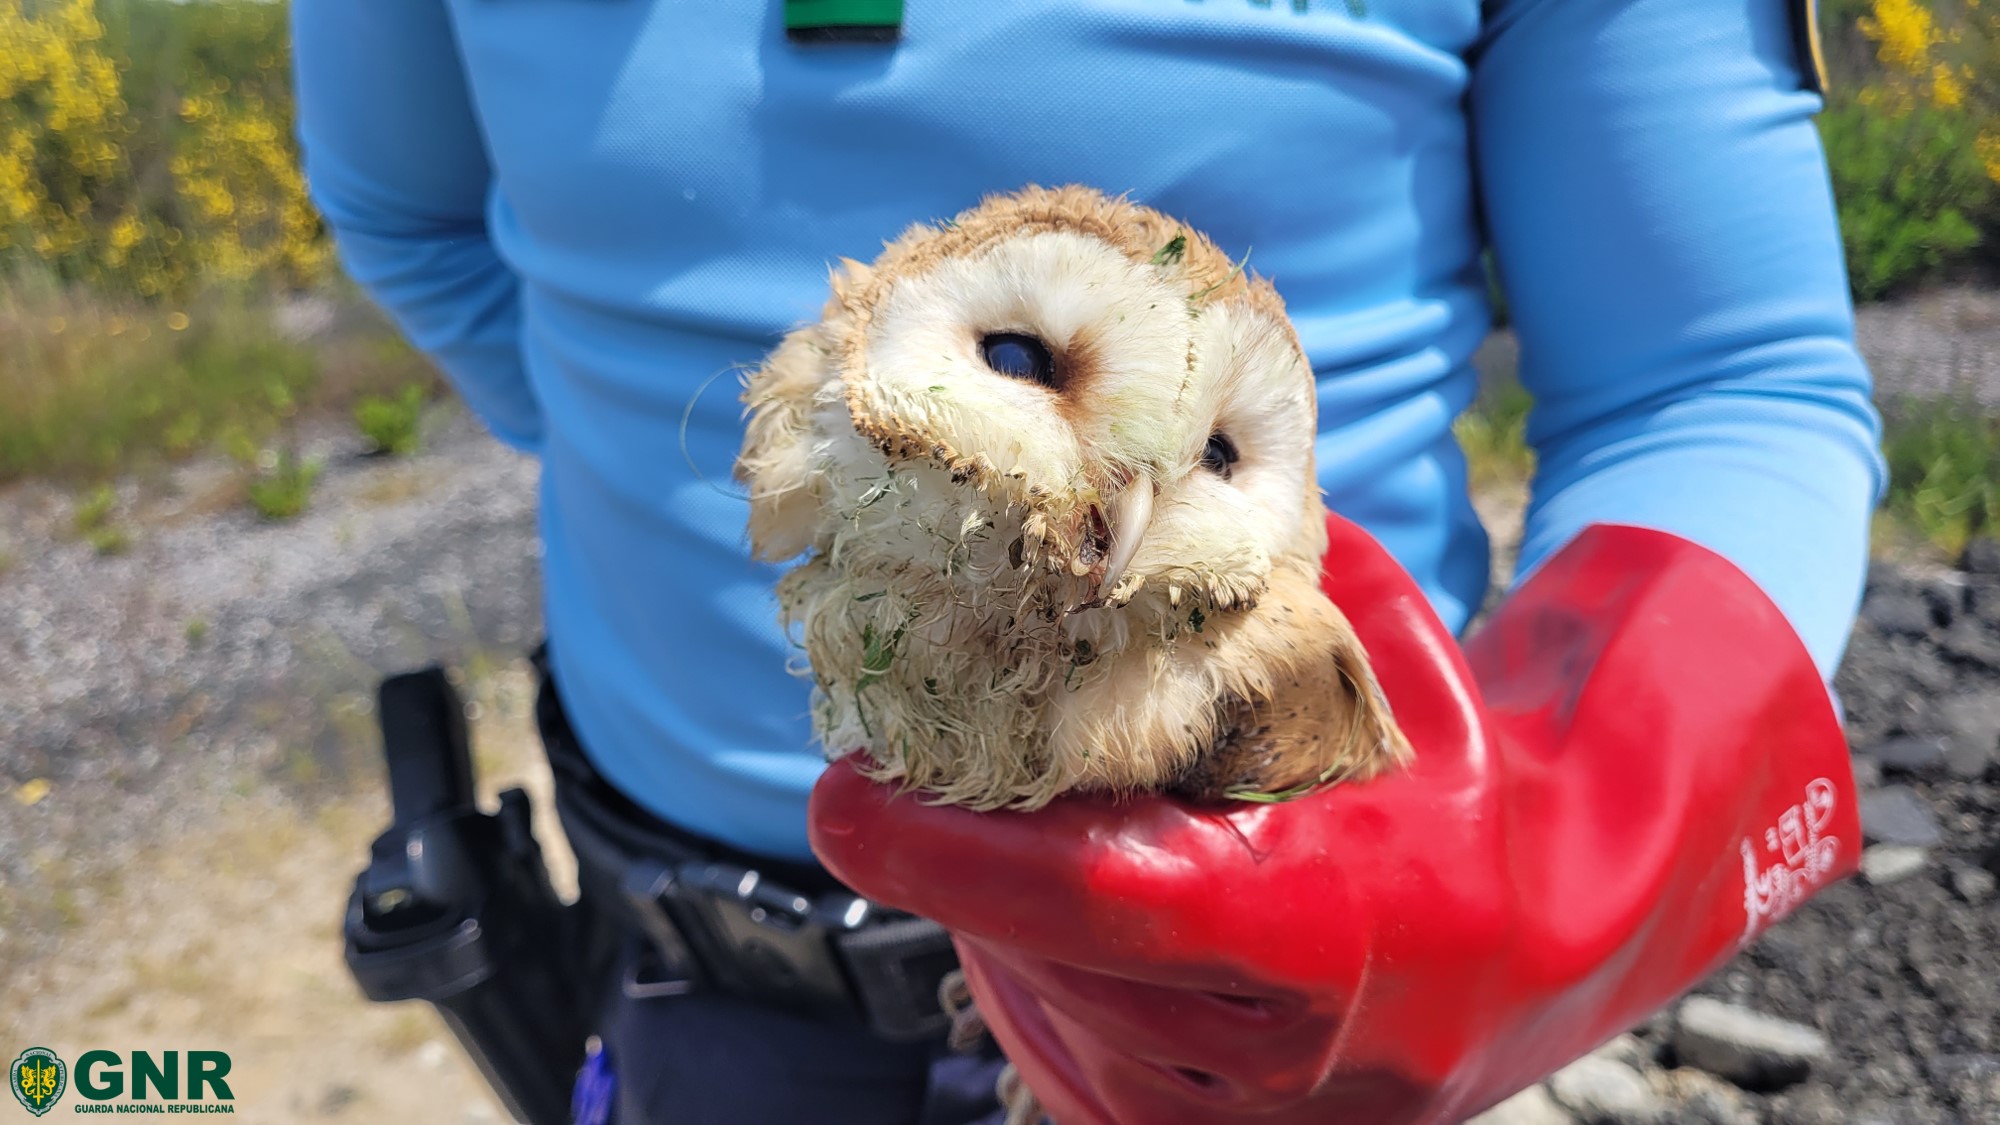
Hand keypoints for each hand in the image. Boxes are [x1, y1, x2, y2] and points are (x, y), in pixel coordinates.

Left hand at [811, 512, 1856, 1123]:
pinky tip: (1075, 882)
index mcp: (1344, 924)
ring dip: (996, 897)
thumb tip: (1092, 505)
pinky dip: (1032, 950)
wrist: (1556, 934)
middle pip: (1046, 950)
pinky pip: (1053, 1034)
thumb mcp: (1397, 661)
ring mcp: (1241, 1120)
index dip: (960, 855)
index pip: (1112, 902)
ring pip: (1036, 995)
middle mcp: (1288, 1057)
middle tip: (901, 754)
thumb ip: (1253, 596)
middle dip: (959, 851)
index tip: (839, 794)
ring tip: (1027, 805)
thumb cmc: (1472, 772)